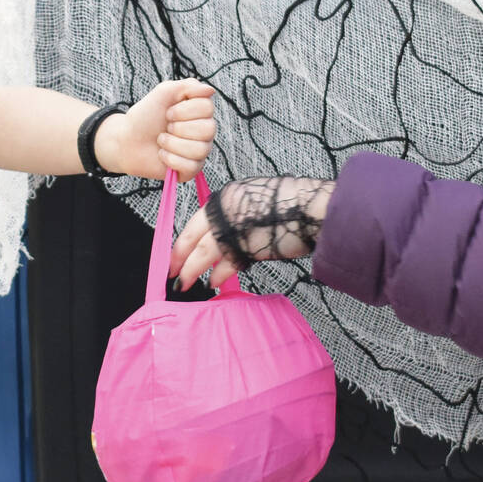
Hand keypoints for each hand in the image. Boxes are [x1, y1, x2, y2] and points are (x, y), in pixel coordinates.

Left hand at [95, 80, 215, 179]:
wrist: (127, 140)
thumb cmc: (145, 116)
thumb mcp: (163, 93)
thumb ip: (188, 86)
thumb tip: (210, 90)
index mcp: (200, 112)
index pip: (208, 108)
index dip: (184, 110)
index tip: (168, 112)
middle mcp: (204, 132)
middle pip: (208, 129)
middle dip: (179, 128)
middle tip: (166, 127)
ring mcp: (199, 151)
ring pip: (199, 149)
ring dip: (172, 144)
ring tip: (161, 140)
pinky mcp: (191, 170)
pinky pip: (191, 166)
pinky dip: (170, 159)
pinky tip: (162, 154)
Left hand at [170, 175, 334, 288]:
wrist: (311, 207)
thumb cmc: (290, 203)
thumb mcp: (255, 198)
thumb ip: (236, 215)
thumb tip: (225, 234)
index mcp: (226, 198)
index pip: (197, 222)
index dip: (184, 240)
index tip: (176, 253)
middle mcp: (225, 212)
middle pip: (193, 238)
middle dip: (179, 257)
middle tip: (171, 272)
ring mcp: (235, 229)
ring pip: (204, 253)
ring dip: (192, 270)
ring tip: (184, 284)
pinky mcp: (248, 247)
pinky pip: (227, 264)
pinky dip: (219, 275)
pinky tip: (212, 283)